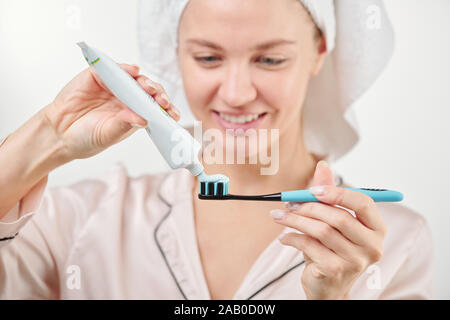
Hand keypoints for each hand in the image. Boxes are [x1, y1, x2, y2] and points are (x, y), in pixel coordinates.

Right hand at [42, 64, 180, 160]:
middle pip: (149, 92)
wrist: (58, 133)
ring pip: (136, 79)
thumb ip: (124, 125)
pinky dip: (125, 68)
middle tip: (162, 101)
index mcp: (134, 115)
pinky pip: (115, 68)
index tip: (173, 114)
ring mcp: (114, 87)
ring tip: (151, 89)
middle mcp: (127, 99)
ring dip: (146, 82)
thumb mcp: (108, 135)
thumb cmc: (85, 138)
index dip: (166, 110)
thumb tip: (143, 120)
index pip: (155, 109)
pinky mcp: (98, 76)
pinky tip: (133, 71)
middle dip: (159, 95)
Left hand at [270, 161, 386, 298]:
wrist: (328, 287)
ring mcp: (356, 261)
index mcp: (376, 229)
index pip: (363, 203)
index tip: (313, 189)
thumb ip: (329, 193)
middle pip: (339, 217)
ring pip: (321, 230)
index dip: (337, 193)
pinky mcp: (335, 271)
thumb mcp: (332, 220)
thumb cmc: (332, 249)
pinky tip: (283, 236)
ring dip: (295, 220)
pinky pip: (309, 246)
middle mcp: (372, 246)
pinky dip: (291, 237)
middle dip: (309, 206)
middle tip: (288, 203)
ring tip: (279, 216)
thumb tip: (323, 165)